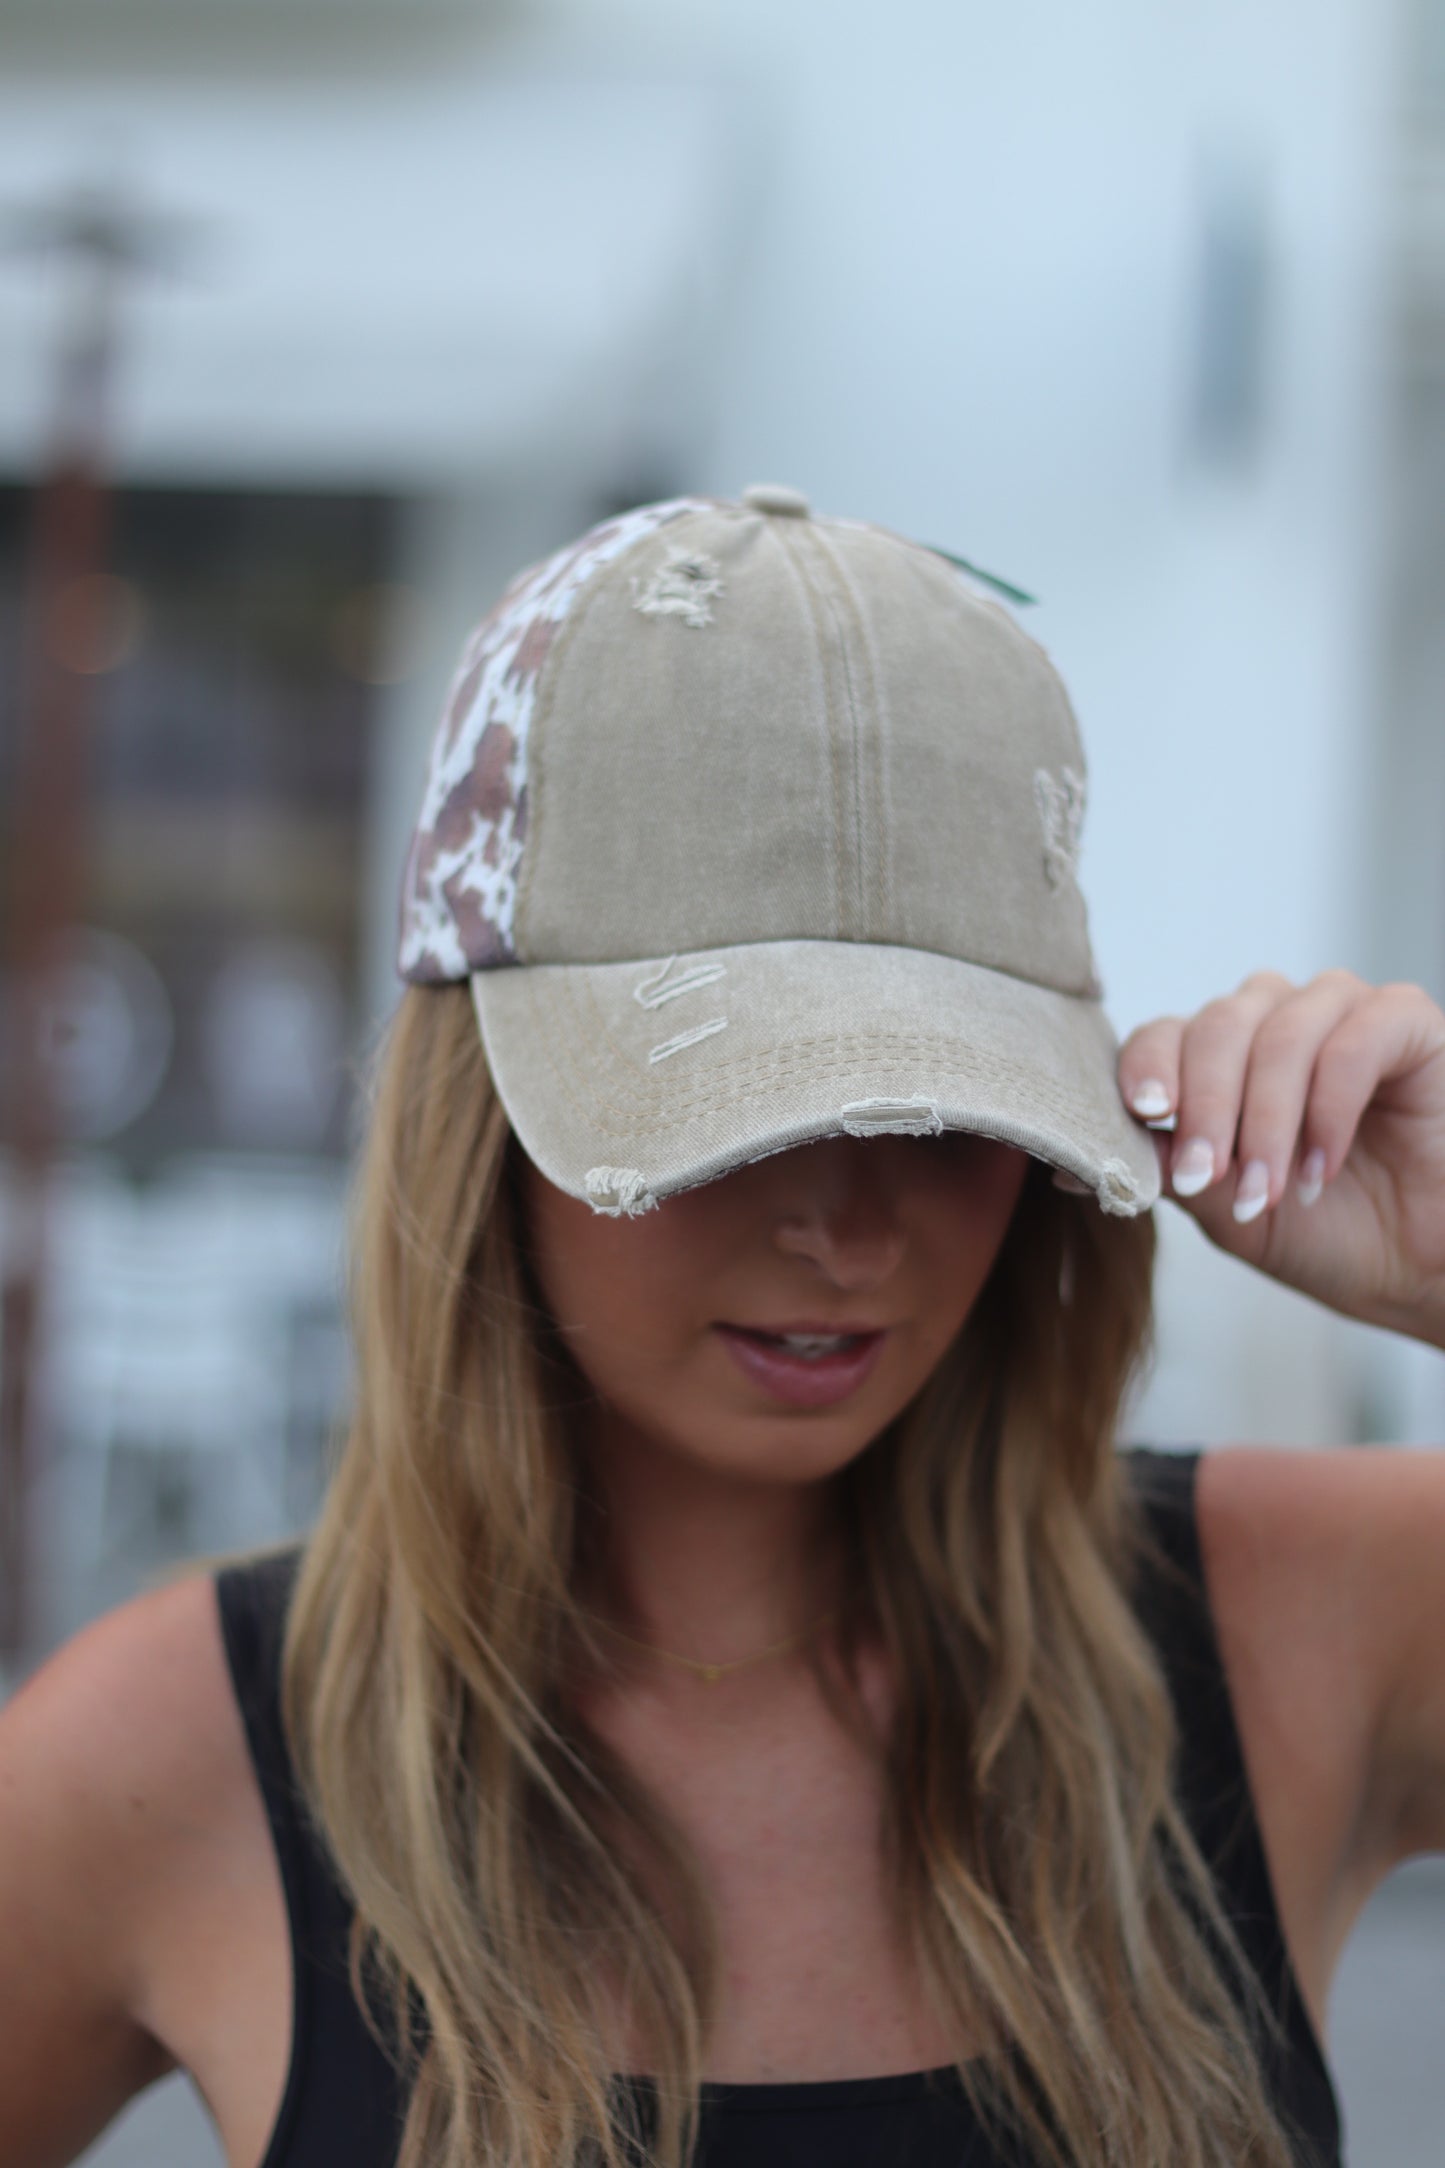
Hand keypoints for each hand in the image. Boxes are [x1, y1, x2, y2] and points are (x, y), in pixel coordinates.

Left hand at [1117, 971, 1444, 1348]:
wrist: (1420, 1269)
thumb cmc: (1325, 1235)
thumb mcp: (1227, 1209)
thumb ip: (1164, 1171)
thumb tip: (1069, 1173)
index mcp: (1219, 1056)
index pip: (1162, 1036)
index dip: (1149, 1074)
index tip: (1148, 1119)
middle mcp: (1273, 1019)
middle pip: (1213, 1028)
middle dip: (1207, 1110)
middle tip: (1212, 1178)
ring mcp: (1340, 1012)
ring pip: (1277, 1032)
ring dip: (1266, 1118)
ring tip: (1272, 1189)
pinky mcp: (1405, 1021)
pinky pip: (1352, 1039)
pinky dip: (1330, 1105)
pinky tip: (1323, 1165)